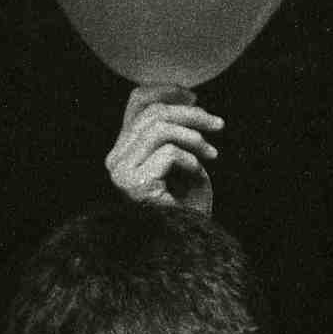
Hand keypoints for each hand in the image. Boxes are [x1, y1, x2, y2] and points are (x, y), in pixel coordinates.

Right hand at [105, 85, 221, 214]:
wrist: (188, 243)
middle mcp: (114, 159)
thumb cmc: (187, 202)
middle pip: (153, 113)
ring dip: (194, 137)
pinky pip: (168, 153)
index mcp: (122, 149)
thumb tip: (188, 96)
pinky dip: (190, 160)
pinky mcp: (135, 184)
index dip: (166, 90)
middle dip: (191, 114)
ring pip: (160, 129)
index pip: (136, 102)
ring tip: (212, 153)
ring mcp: (121, 172)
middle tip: (218, 125)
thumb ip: (174, 130)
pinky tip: (198, 175)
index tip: (195, 96)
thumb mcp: (180, 156)